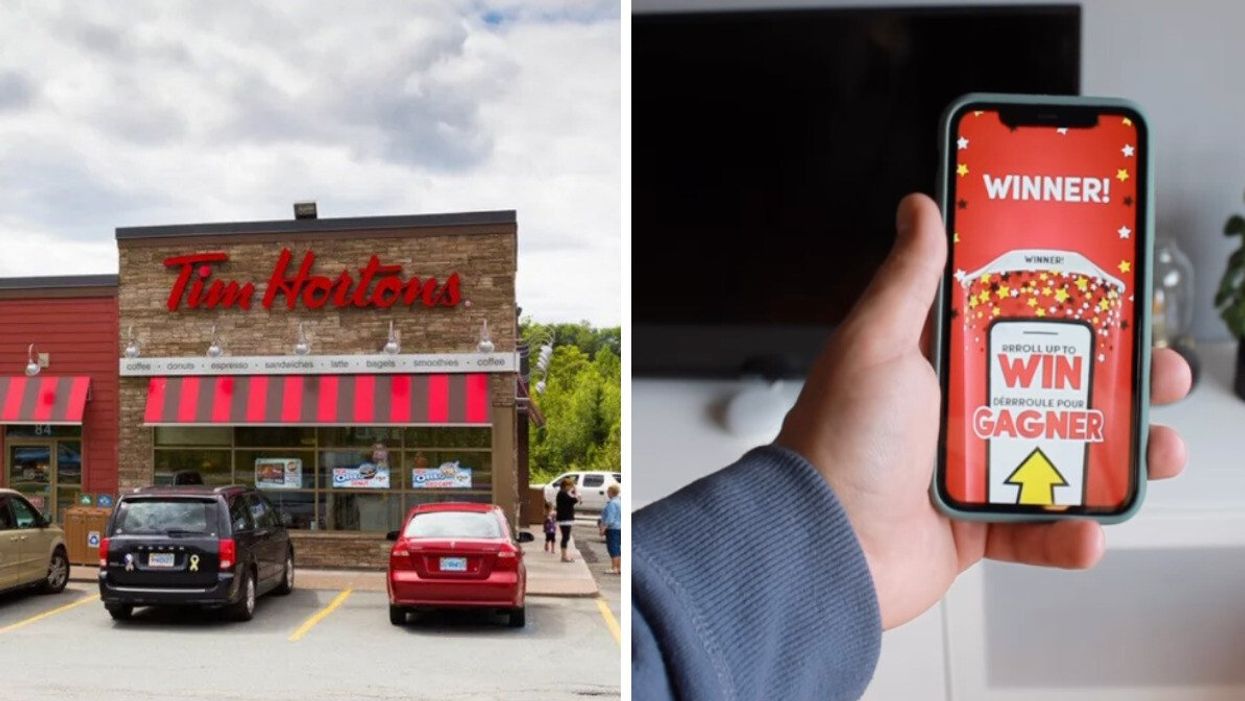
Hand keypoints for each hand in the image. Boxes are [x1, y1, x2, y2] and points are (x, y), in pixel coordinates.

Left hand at [776, 193, 1190, 629]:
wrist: (821, 547)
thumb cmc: (839, 440)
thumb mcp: (876, 343)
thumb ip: (908, 278)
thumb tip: (919, 209)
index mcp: (932, 362)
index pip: (1011, 323)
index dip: (1064, 310)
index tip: (1114, 299)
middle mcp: (951, 413)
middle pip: (1050, 389)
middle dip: (1111, 383)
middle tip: (1156, 375)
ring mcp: (964, 472)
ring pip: (1059, 457)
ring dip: (1114, 458)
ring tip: (1152, 451)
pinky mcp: (973, 528)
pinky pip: (1035, 530)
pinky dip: (1068, 535)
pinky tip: (1088, 529)